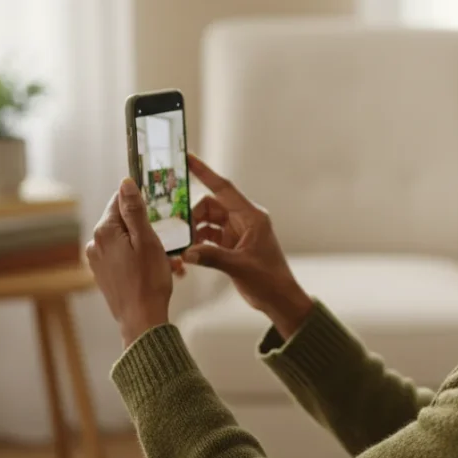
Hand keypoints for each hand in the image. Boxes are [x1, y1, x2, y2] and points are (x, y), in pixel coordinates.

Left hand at [86, 178, 175, 347]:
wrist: (141, 319)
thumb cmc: (149, 281)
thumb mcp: (148, 240)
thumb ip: (135, 210)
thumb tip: (125, 182)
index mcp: (105, 231)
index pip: (120, 201)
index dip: (140, 202)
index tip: (158, 210)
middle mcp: (95, 243)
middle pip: (123, 221)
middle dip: (146, 228)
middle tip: (167, 244)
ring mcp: (97, 260)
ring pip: (124, 240)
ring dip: (145, 245)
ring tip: (166, 261)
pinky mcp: (102, 274)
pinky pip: (122, 256)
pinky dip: (138, 258)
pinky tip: (153, 270)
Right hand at [182, 154, 313, 337]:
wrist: (279, 299)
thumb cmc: (269, 280)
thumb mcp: (240, 267)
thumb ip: (212, 257)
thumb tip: (187, 253)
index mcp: (252, 217)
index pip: (224, 188)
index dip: (205, 172)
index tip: (188, 158)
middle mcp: (244, 220)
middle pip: (210, 206)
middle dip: (192, 215)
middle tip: (178, 230)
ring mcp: (237, 232)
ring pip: (208, 221)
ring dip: (193, 231)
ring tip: (182, 245)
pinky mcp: (232, 245)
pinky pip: (209, 236)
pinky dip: (198, 243)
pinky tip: (189, 254)